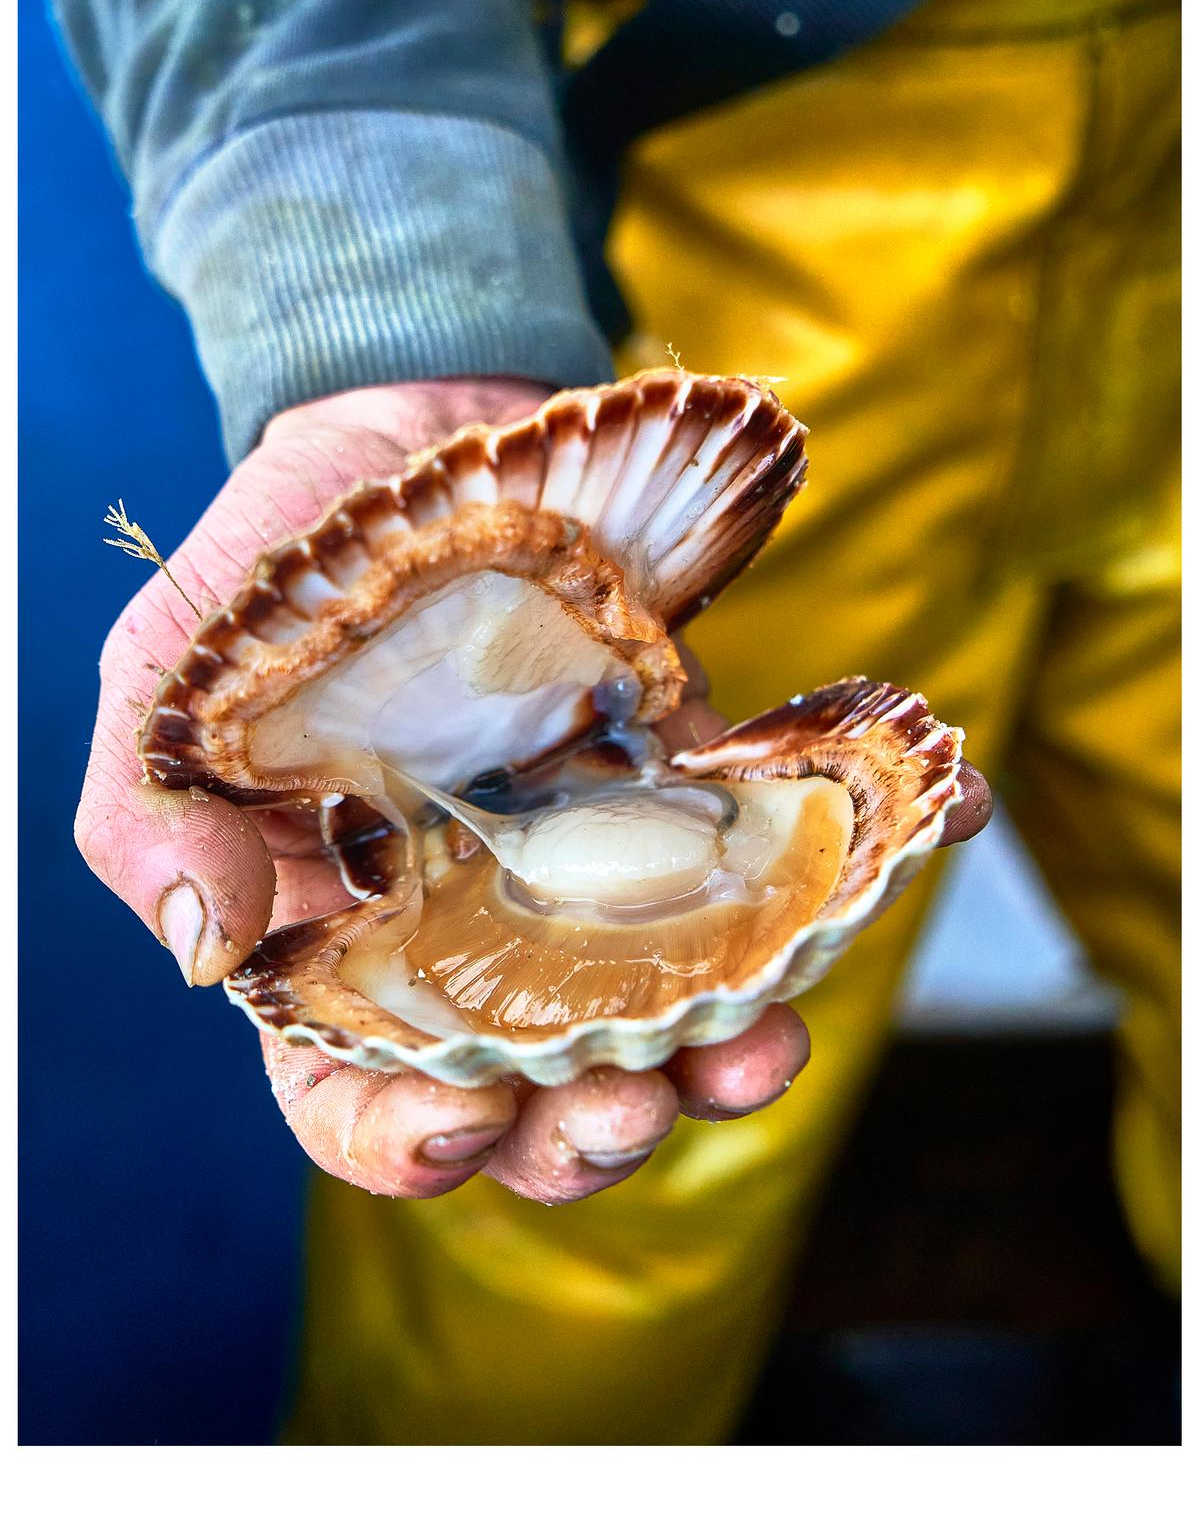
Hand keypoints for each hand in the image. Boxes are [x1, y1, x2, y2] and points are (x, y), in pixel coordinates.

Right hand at [76, 378, 990, 1204]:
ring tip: (765, 1040)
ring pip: (670, 1004)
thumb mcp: (171, 675)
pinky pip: (780, 841)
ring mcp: (599, 861)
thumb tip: (207, 946)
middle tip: (633, 1110)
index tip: (463, 1126)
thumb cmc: (276, 567)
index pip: (358, 1089)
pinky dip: (859, 853)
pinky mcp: (693, 779)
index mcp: (345, 933)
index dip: (402, 1142)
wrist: (411, 431)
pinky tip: (930, 832)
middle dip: (590, 1130)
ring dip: (727, 1048)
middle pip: (537, 1083)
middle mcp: (483, 924)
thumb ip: (153, 808)